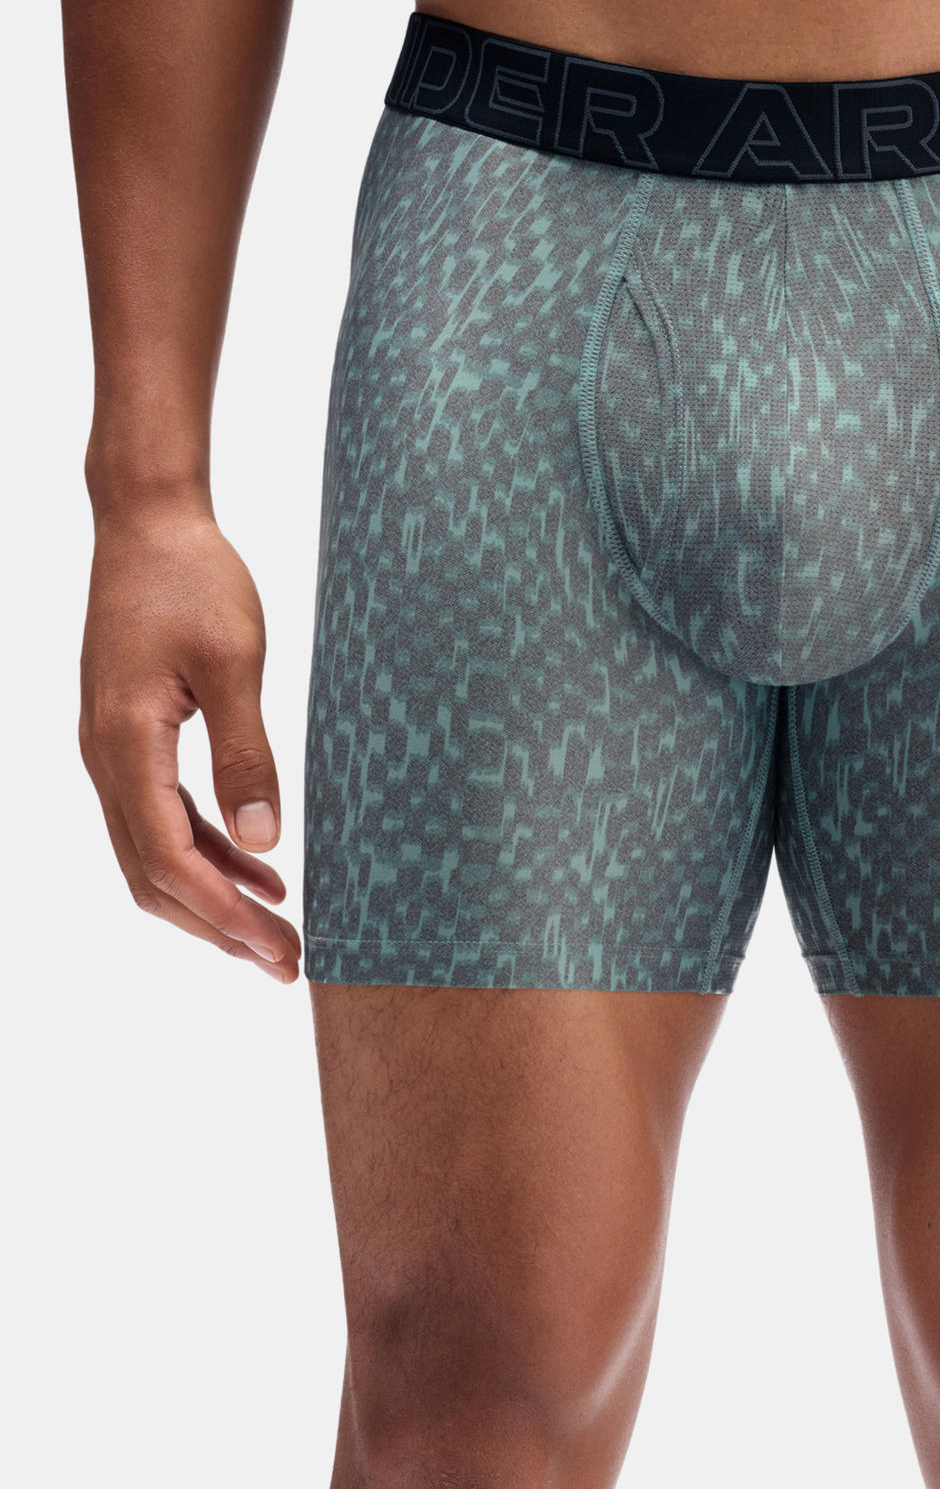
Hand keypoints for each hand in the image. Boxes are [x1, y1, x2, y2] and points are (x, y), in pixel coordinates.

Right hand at [79, 503, 299, 981]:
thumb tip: (264, 840)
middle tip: (285, 964)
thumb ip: (246, 753)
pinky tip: (258, 868)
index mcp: (126, 746)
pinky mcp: (129, 738)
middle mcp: (106, 759)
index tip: (278, 949)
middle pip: (154, 875)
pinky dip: (207, 851)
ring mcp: (112, 751)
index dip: (224, 914)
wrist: (147, 523)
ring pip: (154, 853)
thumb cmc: (192, 580)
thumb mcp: (233, 663)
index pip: (171, 860)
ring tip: (278, 932)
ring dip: (212, 897)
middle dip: (218, 927)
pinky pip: (160, 816)